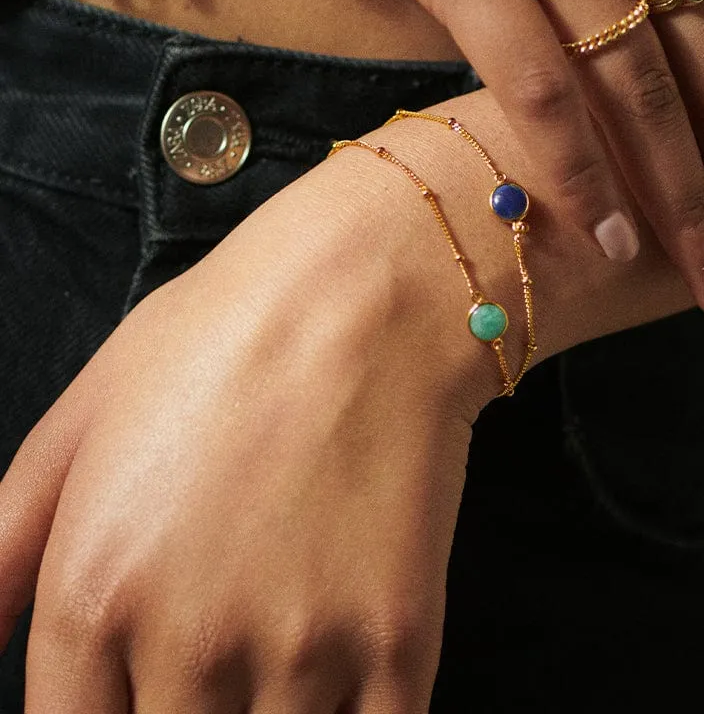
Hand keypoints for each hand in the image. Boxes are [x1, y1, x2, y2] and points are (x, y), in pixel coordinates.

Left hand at [0, 162, 491, 712]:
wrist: (373, 293)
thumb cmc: (226, 333)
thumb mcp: (84, 415)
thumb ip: (1, 549)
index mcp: (95, 591)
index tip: (152, 690)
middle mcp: (190, 640)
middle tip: (215, 662)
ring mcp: (303, 647)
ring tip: (281, 646)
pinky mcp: (399, 640)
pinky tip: (342, 681)